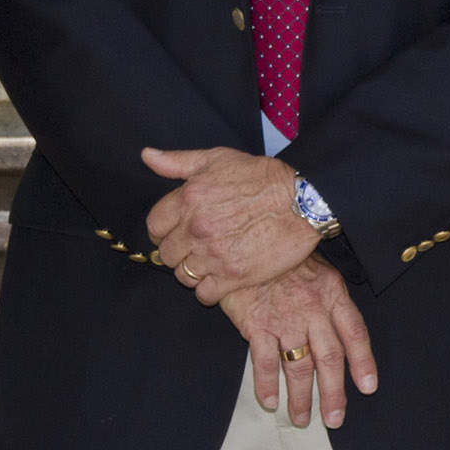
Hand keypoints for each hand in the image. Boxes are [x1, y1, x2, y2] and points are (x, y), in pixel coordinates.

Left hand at [145, 147, 317, 303]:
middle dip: (176, 252)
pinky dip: (208, 290)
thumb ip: (177, 161)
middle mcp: (196, 229)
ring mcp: (215, 254)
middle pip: (167, 254)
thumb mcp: (216, 158)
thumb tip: (147, 156)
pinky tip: (218, 279)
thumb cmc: (260, 176)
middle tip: (192, 249)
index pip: (154, 227)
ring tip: (206, 263)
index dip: (162, 231)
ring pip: (183, 276)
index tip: (174, 232)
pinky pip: (205, 294)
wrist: (303, 200)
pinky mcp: (236, 276)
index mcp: (187, 199)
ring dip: (191, 272)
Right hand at [218, 256, 377, 428]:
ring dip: (300, 396)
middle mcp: (312, 309)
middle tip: (334, 419)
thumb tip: (340, 324)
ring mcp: (283, 318)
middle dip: (333, 393)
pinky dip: (266, 384)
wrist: (242, 237)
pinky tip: (269, 401)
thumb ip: (328, 295)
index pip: (355, 333)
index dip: (363, 362)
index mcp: (331, 293)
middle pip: (329, 358)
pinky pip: (264, 361)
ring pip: (298, 365)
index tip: (367, 388)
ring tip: (300, 418)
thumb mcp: (314, 265)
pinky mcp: (255, 323)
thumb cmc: (279, 253)